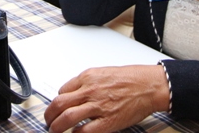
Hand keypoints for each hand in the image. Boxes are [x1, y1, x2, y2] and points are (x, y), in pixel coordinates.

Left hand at [44, 65, 169, 132]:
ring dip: (56, 127)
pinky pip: (84, 131)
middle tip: (48, 122)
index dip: (58, 101)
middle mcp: (90, 90)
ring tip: (55, 131)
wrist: (149, 85)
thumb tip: (77, 93)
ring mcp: (97, 106)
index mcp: (88, 76)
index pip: (62, 90)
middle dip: (49, 115)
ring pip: (66, 117)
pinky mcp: (107, 121)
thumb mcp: (105, 72)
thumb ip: (89, 82)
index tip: (58, 107)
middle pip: (58, 103)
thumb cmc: (132, 78)